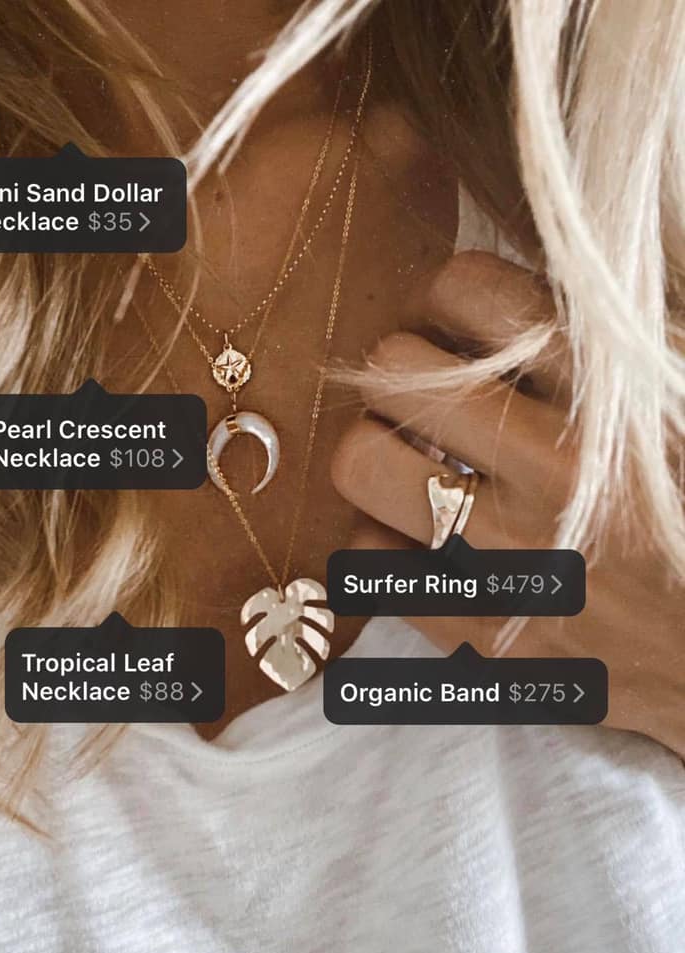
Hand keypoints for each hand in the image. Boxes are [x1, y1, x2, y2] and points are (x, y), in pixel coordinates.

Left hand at [332, 251, 684, 758]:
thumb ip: (609, 346)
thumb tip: (510, 298)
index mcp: (618, 396)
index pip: (466, 290)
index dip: (450, 296)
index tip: (459, 324)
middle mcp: (554, 469)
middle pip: (393, 370)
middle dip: (405, 371)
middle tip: (430, 394)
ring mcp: (516, 559)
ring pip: (360, 465)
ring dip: (380, 453)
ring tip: (416, 464)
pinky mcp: (489, 636)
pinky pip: (370, 564)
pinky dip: (384, 544)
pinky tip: (425, 543)